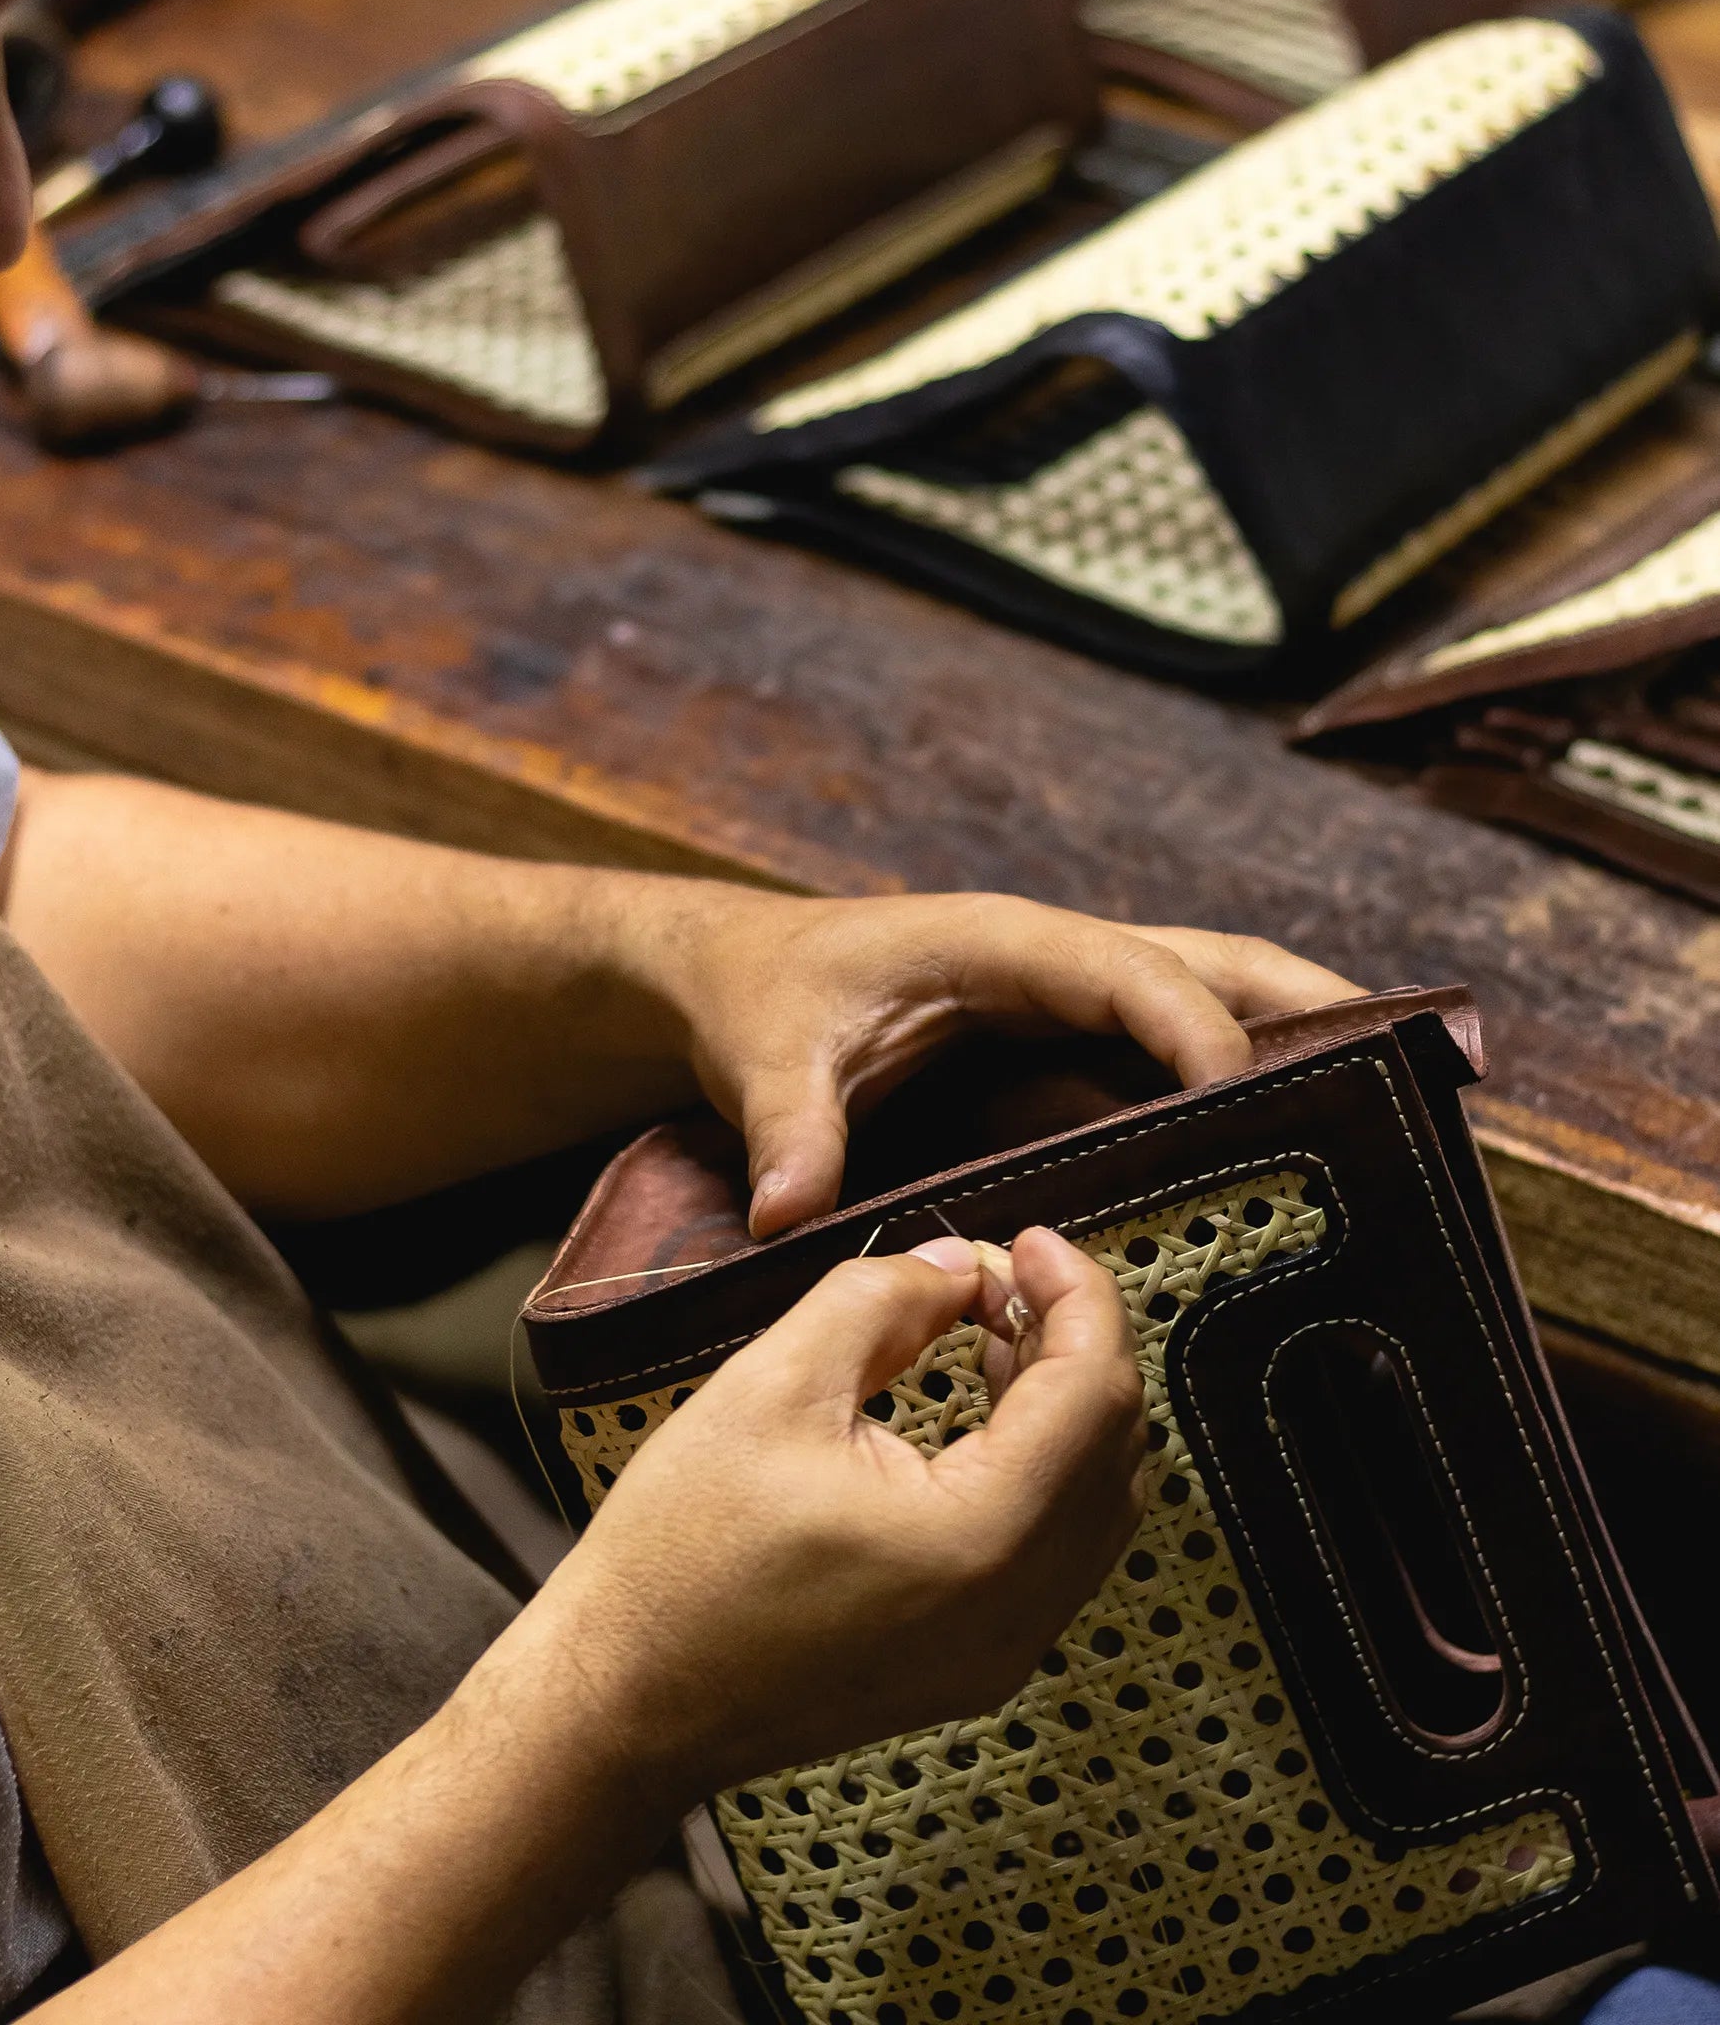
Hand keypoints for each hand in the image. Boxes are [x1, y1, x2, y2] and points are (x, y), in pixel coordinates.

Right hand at [519, 1226, 1143, 1806]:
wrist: (621, 1704)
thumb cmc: (682, 1553)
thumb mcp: (774, 1384)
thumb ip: (883, 1299)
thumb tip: (958, 1266)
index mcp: (983, 1539)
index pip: (1093, 1390)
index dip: (1076, 1292)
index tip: (1025, 1238)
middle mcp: (1019, 1610)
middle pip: (1115, 1444)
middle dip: (1074, 1340)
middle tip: (1000, 1276)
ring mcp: (1003, 1652)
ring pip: (1098, 1502)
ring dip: (1064, 1403)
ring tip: (989, 1332)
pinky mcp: (973, 1667)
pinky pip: (1057, 1551)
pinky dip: (1042, 1468)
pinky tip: (976, 1415)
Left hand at [645, 888, 1359, 1234]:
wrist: (742, 969)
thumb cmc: (763, 1000)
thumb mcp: (763, 1058)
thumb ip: (785, 1131)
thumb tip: (791, 1214)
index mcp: (1001, 944)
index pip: (1126, 973)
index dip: (1192, 1025)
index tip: (1244, 1086)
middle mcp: (1056, 955)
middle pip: (1212, 961)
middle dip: (1312, 1001)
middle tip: (1415, 1055)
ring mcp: (1072, 990)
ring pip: (1214, 988)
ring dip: (1306, 1024)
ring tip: (1408, 1086)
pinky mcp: (1071, 1029)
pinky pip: (1180, 1034)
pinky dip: (1253, 1059)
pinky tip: (1307, 1123)